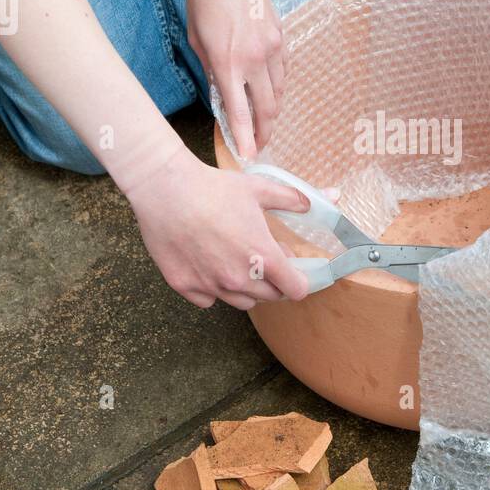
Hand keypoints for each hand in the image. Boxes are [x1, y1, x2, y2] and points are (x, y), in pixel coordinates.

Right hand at [125, 147, 309, 307]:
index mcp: (263, 257)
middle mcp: (239, 278)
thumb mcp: (259, 188)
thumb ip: (293, 199)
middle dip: (273, 282)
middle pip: (270, 297)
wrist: (165, 189)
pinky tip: (208, 266)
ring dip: (245, 288)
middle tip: (264, 260)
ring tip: (236, 262)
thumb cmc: (213, 187)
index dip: (299, 281)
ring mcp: (211, 285)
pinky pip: (209, 300)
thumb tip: (323, 199)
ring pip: (241, 302)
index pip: (295, 289)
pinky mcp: (185, 286)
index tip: (294, 271)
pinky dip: (213, 289)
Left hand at [187, 0, 285, 159]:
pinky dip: (278, 86)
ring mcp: (273, 47)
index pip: (240, 112)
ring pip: (279, 91)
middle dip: (264, 132)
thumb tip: (222, 92)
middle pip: (267, 108)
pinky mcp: (281, 36)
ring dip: (272, 111)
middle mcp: (255, 58)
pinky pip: (283, 71)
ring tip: (265, 125)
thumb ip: (211, 68)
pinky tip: (271, 93)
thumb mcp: (197, 38)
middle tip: (259, 146)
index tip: (249, 156)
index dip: (246, 138)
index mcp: (228, 62)